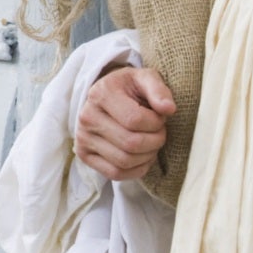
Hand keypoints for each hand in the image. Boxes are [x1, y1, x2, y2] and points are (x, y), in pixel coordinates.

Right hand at [75, 65, 173, 181]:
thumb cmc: (130, 88)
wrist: (106, 96)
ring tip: (152, 143)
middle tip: (160, 133)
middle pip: (130, 143)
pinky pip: (115, 174)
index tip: (160, 117)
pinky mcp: (84, 155)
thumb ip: (159, 90)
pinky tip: (143, 157)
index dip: (156, 123)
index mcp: (101, 93)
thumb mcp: (145, 78)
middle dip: (155, 141)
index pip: (135, 120)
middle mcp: (87, 117)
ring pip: (124, 161)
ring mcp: (83, 138)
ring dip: (147, 156)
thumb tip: (169, 109)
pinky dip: (136, 170)